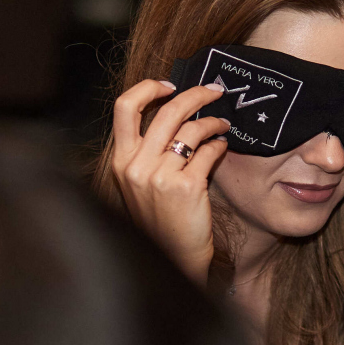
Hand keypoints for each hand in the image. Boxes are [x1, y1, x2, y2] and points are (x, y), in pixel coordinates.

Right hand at [110, 79, 231, 281]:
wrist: (174, 259)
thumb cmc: (160, 220)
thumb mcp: (139, 184)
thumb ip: (146, 152)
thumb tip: (174, 113)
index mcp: (120, 161)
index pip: (124, 107)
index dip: (148, 87)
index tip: (170, 84)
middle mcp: (136, 166)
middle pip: (166, 110)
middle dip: (195, 94)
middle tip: (213, 92)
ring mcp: (160, 176)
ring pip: (192, 129)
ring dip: (213, 121)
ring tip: (223, 124)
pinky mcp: (187, 187)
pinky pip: (208, 152)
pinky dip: (219, 145)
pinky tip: (222, 148)